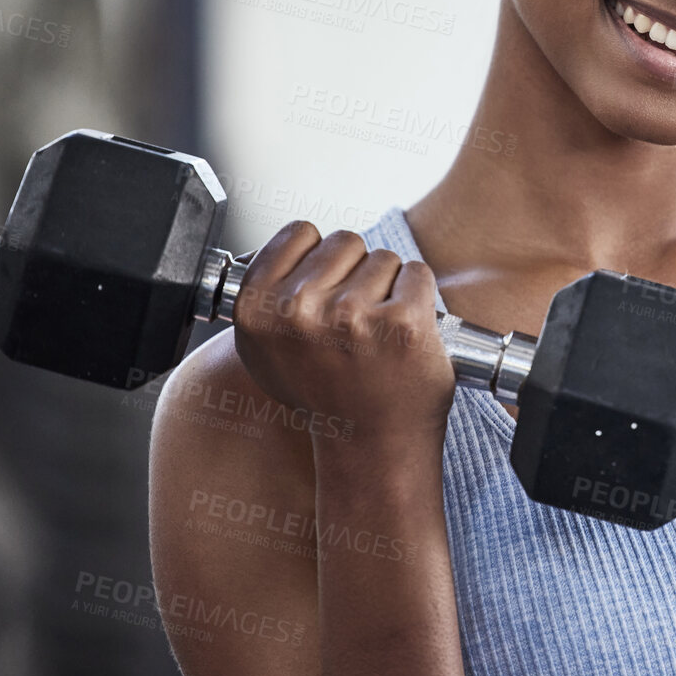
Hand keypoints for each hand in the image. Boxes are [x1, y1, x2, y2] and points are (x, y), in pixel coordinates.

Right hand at [231, 222, 456, 450]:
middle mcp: (299, 310)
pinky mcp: (403, 322)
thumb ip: (266, 296)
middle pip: (345, 241)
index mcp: (257, 310)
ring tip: (376, 334)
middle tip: (354, 322)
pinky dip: (418, 297)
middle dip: (356, 272)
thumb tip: (281, 251)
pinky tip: (402, 333)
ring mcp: (352, 315)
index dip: (319, 258)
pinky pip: (416, 274)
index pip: (299, 233)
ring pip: (383, 258)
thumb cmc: (326, 393)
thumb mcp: (267, 350)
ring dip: (388, 288)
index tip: (326, 290)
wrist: (372, 443)